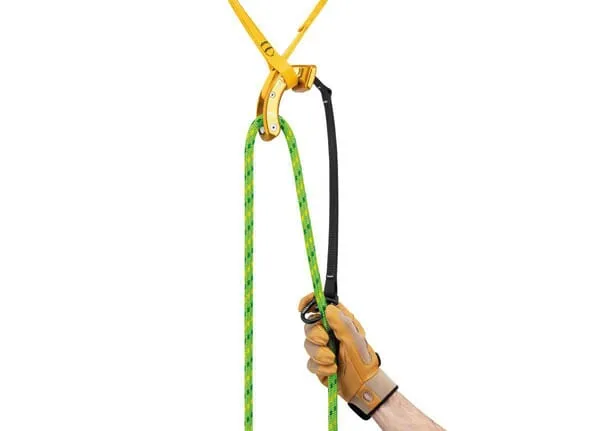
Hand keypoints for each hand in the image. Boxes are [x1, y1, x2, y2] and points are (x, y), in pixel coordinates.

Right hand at [298, 294, 397, 418]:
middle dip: (315, 335)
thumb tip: (327, 308)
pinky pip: (310, 363)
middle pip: (309, 326)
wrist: (364, 386)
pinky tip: (333, 370)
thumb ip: (341, 323)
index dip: (310, 303)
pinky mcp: (319, 364)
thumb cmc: (363, 359)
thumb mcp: (354, 339)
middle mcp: (329, 332)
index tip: (302, 308)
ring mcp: (323, 348)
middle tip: (325, 341)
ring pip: (308, 345)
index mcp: (339, 322)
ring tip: (332, 360)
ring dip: (319, 354)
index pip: (321, 306)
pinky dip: (321, 367)